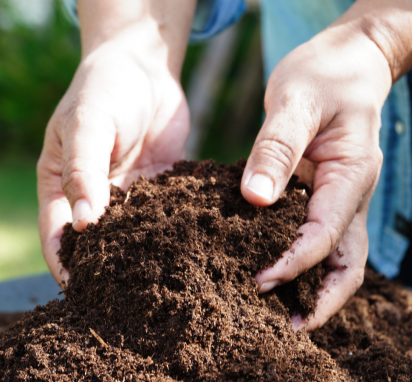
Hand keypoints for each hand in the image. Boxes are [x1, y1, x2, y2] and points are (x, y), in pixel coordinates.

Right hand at [37, 0, 194, 285]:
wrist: (142, 68)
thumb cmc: (102, 90)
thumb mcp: (87, 124)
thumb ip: (83, 171)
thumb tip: (85, 226)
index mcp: (61, 185)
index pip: (58, 235)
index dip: (66, 265)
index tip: (81, 294)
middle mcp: (94, 196)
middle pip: (97, 243)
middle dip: (108, 270)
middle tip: (127, 301)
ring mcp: (128, 194)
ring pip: (133, 235)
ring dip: (145, 256)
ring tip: (164, 285)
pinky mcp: (160, 188)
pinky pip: (165, 214)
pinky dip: (174, 230)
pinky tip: (193, 246)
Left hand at [240, 2, 403, 330]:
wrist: (344, 63)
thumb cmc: (323, 75)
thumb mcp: (296, 101)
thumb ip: (276, 148)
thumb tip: (254, 199)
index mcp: (349, 175)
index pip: (327, 235)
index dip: (295, 263)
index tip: (261, 281)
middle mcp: (349, 194)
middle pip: (347, 261)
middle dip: (321, 297)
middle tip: (287, 324)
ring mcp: (338, 196)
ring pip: (337, 254)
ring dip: (314, 285)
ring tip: (281, 311)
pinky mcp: (321, 193)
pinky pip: (317, 234)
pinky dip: (301, 259)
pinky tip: (273, 266)